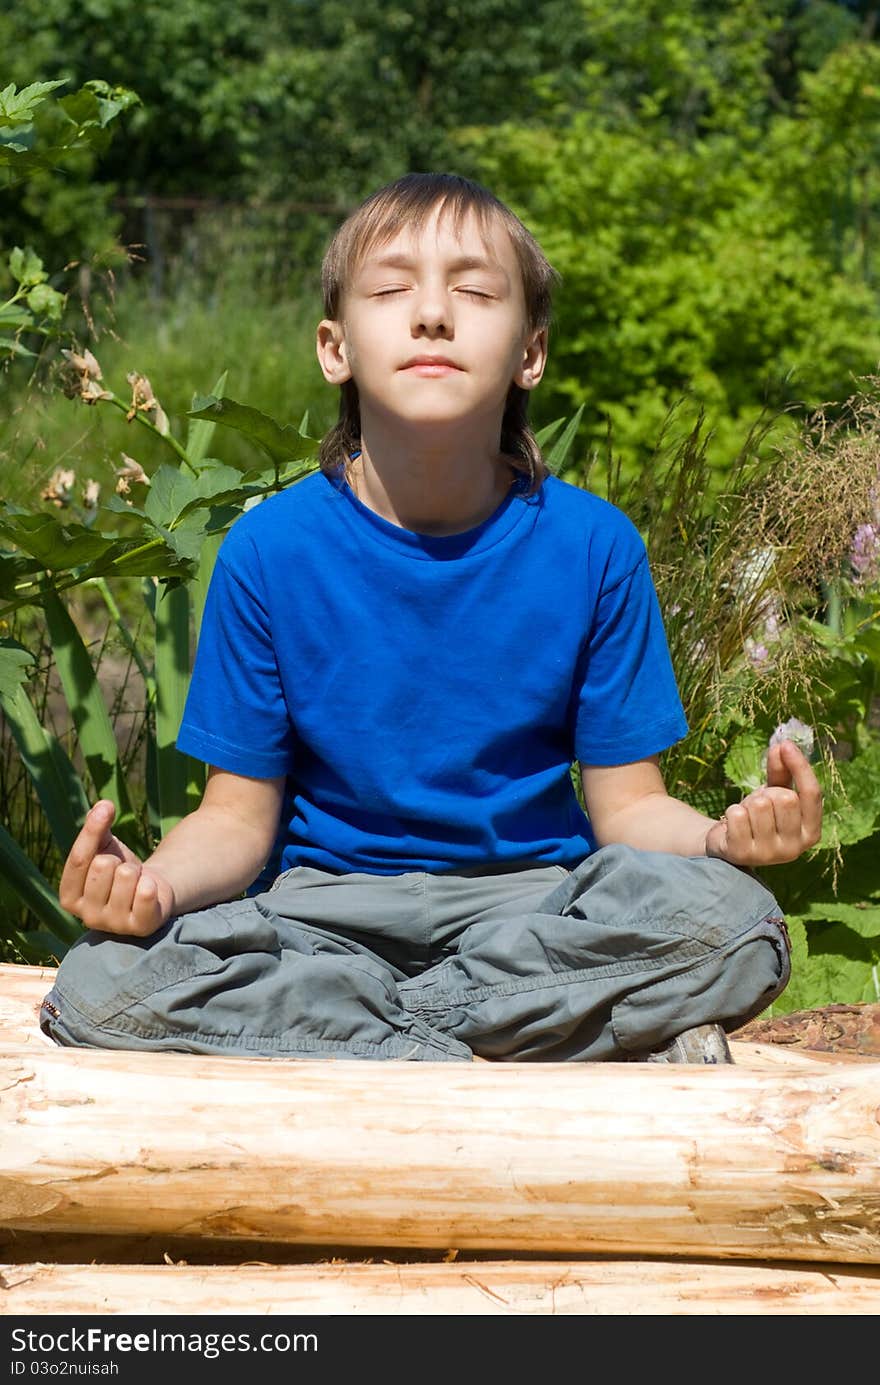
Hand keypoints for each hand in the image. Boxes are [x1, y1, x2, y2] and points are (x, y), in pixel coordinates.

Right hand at [58, 800, 174, 935]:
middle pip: (103, 866)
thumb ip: (97, 826)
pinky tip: (148, 892)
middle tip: (124, 871)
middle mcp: (87, 916)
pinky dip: (150, 884)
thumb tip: (103, 805)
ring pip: (126, 876)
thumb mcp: (104, 846)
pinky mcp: (139, 928)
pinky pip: (145, 894)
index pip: (78, 859)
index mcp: (69, 897)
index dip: (92, 832)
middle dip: (119, 860)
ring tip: (136, 883)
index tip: (106, 808)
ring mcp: (113, 925)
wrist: (151, 891)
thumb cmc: (120, 868)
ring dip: (137, 872)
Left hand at [705, 739, 822, 867]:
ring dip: (748, 804)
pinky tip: (733, 825)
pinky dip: (732, 812)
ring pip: (760, 806)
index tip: (786, 745)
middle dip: (768, 793)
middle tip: (759, 805)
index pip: (812, 795)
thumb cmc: (759, 816)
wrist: (728, 844)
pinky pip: (737, 815)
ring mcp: (769, 854)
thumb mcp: (774, 793)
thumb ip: (782, 771)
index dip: (800, 767)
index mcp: (811, 833)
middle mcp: (794, 848)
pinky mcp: (743, 854)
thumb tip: (782, 745)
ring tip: (746, 816)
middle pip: (785, 798)